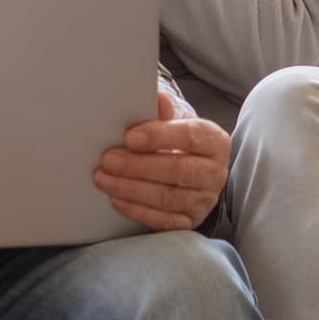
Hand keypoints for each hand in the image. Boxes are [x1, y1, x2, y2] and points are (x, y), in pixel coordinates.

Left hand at [94, 90, 229, 231]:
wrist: (191, 168)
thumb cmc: (180, 141)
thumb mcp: (176, 121)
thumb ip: (165, 111)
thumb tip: (156, 98)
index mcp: (215, 141)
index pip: (191, 137)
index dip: (160, 136)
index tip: (130, 136)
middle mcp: (215, 173)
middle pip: (178, 170)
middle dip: (138, 166)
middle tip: (108, 159)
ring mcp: (204, 200)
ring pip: (168, 198)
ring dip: (131, 189)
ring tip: (103, 178)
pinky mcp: (190, 221)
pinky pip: (163, 221)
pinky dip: (137, 210)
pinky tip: (116, 199)